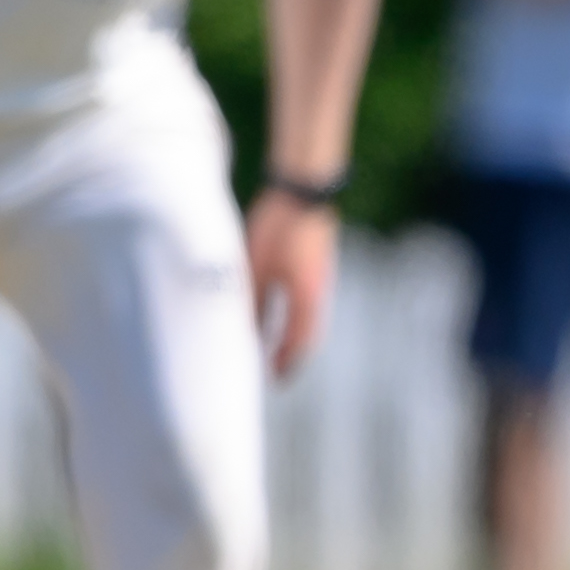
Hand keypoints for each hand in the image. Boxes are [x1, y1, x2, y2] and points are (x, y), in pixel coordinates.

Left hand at [245, 186, 340, 379]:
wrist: (304, 190)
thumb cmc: (278, 228)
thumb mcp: (256, 268)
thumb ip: (253, 301)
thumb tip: (248, 329)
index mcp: (305, 300)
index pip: (298, 343)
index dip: (287, 363)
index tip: (276, 379)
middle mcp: (318, 293)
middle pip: (308, 334)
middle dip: (293, 353)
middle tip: (279, 368)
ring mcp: (321, 278)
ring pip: (310, 317)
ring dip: (297, 334)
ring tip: (279, 343)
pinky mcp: (318, 264)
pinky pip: (309, 300)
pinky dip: (298, 315)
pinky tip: (283, 308)